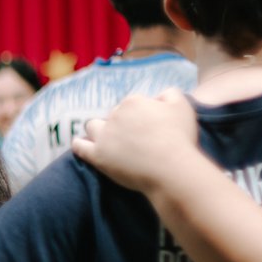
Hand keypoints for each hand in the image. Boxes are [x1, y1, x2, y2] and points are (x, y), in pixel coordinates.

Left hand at [71, 89, 198, 192]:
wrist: (171, 168)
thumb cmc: (179, 137)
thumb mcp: (182, 106)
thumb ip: (169, 94)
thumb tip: (158, 96)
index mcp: (133, 102)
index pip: (131, 104)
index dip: (140, 115)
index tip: (149, 127)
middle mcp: (115, 115)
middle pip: (114, 116)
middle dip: (121, 124)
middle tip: (134, 139)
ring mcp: (104, 136)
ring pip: (93, 126)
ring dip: (98, 130)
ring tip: (105, 139)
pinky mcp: (97, 155)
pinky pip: (80, 147)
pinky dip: (79, 145)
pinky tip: (79, 145)